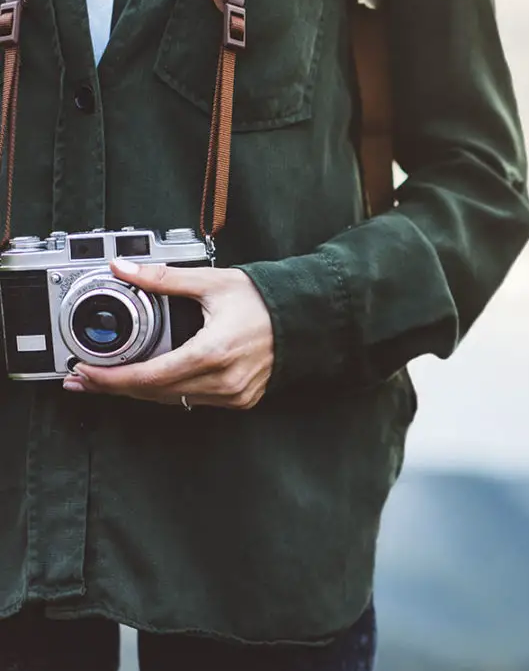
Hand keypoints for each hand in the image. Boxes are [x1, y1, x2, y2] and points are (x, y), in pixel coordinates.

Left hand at [64, 258, 273, 409]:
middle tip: (82, 379)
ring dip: (139, 391)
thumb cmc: (264, 301)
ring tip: (109, 381)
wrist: (304, 318)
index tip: (86, 372)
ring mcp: (234, 393)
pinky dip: (169, 391)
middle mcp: (224, 380)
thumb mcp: (212, 283)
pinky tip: (151, 381)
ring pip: (172, 400)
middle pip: (155, 393)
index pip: (149, 376)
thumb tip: (124, 269)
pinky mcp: (241, 399)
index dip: (112, 378)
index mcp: (213, 352)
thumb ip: (163, 278)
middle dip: (115, 387)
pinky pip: (194, 400)